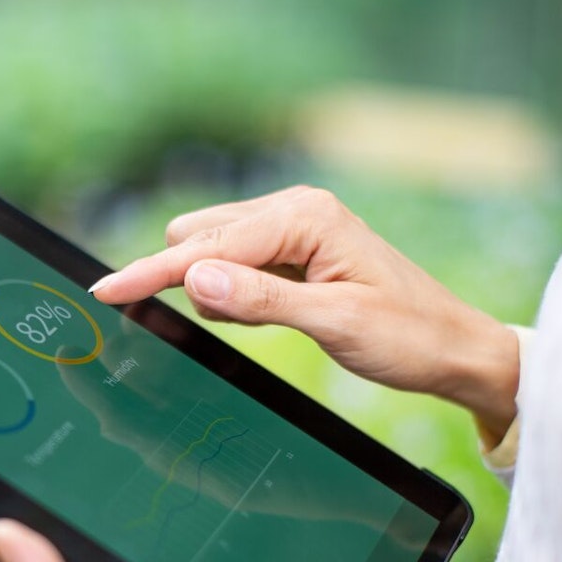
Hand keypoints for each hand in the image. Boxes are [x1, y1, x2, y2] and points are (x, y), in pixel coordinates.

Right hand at [89, 187, 519, 444]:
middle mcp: (298, 210)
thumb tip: (193, 278)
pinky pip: (238, 266)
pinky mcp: (298, 253)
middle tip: (209, 322)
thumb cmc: (407, 336)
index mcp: (307, 217)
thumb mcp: (333, 324)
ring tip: (264, 323)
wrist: (456, 350)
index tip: (105, 291)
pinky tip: (262, 313)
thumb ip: (260, 300)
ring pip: (215, 249)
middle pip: (202, 237)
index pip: (208, 245)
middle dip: (184, 279)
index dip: (152, 272)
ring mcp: (297, 229)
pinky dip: (232, 292)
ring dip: (213, 287)